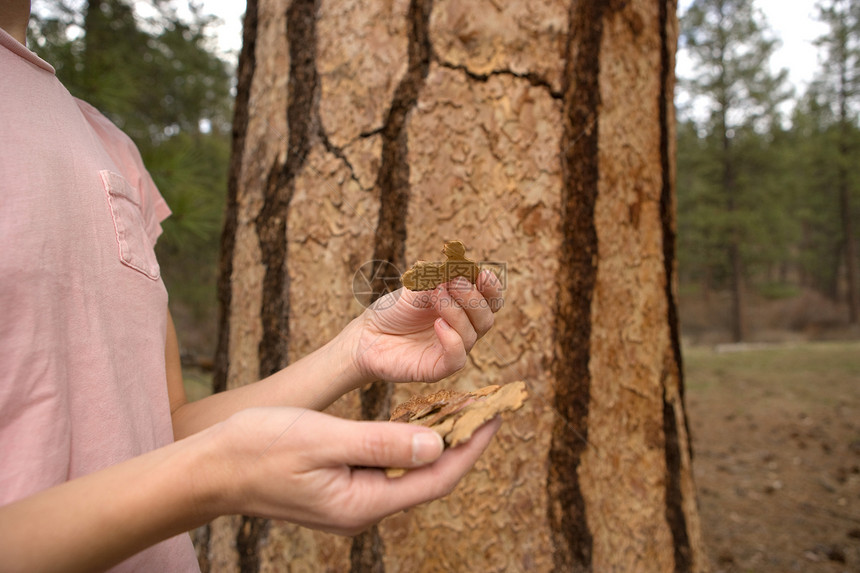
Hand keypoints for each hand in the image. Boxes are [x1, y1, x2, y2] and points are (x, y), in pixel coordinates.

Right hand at [211, 407, 500, 534]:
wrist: (210, 469)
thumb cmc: (259, 449)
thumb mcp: (323, 439)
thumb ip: (381, 442)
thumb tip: (437, 444)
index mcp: (363, 503)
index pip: (435, 479)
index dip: (470, 447)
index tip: (493, 414)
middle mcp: (363, 509)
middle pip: (427, 477)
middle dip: (459, 442)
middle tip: (483, 404)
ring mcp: (351, 501)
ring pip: (408, 471)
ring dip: (434, 440)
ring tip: (458, 407)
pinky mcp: (340, 489)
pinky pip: (386, 467)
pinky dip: (406, 442)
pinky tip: (414, 420)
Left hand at [344, 270, 503, 384]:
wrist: (367, 334)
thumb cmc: (394, 310)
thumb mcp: (415, 286)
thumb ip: (437, 278)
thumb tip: (458, 269)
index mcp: (463, 308)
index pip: (490, 300)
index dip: (491, 287)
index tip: (480, 274)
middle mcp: (463, 330)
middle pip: (486, 317)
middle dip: (473, 297)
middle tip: (453, 282)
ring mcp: (452, 350)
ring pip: (472, 335)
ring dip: (457, 312)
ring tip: (436, 295)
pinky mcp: (437, 368)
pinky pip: (457, 359)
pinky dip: (452, 340)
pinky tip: (438, 324)